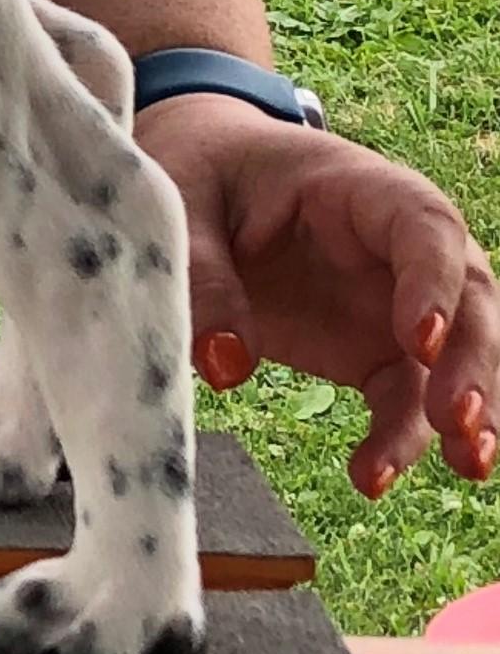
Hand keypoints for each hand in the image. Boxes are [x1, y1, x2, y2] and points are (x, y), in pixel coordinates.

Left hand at [138, 90, 497, 495]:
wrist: (203, 180)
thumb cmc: (202, 175)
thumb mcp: (183, 204)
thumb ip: (205, 276)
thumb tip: (227, 365)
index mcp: (362, 189)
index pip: (424, 227)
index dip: (433, 281)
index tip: (422, 340)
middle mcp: (398, 249)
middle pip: (467, 299)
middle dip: (472, 360)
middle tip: (456, 417)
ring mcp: (395, 303)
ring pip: (457, 358)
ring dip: (467, 411)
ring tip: (465, 463)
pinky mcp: (375, 350)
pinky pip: (405, 397)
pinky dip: (402, 438)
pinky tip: (374, 478)